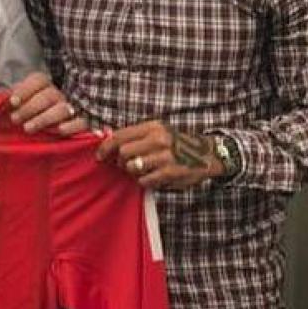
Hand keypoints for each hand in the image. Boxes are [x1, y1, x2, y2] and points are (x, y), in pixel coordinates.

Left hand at [8, 72, 86, 134]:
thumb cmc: (30, 114)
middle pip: (48, 96)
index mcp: (44, 86)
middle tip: (14, 119)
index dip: (25, 90)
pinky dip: (70, 126)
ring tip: (28, 128)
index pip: (38, 80)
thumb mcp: (18, 104)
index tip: (12, 102)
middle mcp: (58, 95)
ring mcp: (71, 108)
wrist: (54, 126)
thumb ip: (8, 99)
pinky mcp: (82, 123)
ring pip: (62, 109)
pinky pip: (81, 122)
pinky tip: (58, 131)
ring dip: (44, 118)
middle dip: (30, 108)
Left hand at [96, 120, 224, 189]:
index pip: (119, 136)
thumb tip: (107, 142)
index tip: (99, 156)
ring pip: (132, 167)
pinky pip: (144, 180)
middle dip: (120, 162)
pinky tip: (153, 177)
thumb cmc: (175, 144)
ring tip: (141, 170)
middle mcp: (158, 139)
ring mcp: (165, 155)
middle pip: (123, 153)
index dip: (105, 148)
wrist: (207, 154)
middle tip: (125, 165)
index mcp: (152, 127)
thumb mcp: (157, 132)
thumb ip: (135, 137)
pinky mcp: (171, 172)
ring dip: (132, 172)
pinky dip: (144, 181)